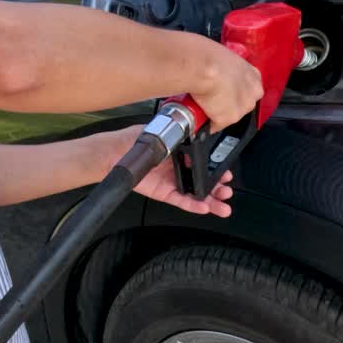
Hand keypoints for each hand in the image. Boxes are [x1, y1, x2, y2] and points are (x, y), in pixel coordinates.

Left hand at [96, 126, 234, 216]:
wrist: (115, 154)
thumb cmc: (133, 141)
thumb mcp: (159, 134)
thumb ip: (177, 138)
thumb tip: (193, 139)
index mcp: (180, 153)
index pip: (203, 163)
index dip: (215, 170)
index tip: (226, 173)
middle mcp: (178, 168)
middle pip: (202, 181)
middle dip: (217, 188)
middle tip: (227, 192)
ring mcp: (172, 182)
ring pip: (195, 194)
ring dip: (210, 201)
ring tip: (223, 207)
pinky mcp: (164, 193)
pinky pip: (181, 201)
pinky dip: (193, 205)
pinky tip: (204, 208)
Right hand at [190, 39, 263, 132]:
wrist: (203, 66)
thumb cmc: (209, 55)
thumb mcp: (223, 57)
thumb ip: (225, 67)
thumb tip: (215, 70)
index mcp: (253, 76)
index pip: (249, 88)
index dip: (235, 90)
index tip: (226, 90)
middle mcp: (252, 94)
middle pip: (241, 105)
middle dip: (228, 105)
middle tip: (212, 98)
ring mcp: (241, 109)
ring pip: (229, 116)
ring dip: (217, 114)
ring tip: (202, 106)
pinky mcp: (227, 119)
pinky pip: (215, 126)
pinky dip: (206, 123)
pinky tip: (198, 114)